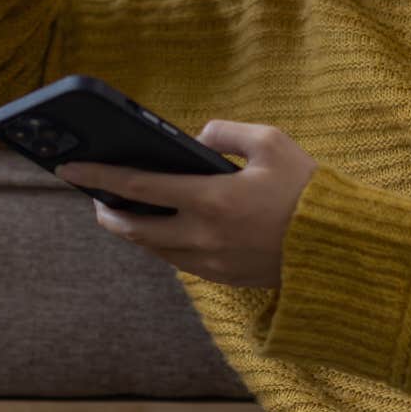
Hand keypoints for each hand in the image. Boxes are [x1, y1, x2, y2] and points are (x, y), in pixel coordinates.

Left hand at [56, 120, 318, 287]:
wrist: (342, 247)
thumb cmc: (308, 189)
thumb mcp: (271, 141)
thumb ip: (224, 133)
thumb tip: (195, 140)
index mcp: (211, 199)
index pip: (137, 188)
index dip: (98, 176)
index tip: (69, 168)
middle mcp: (203, 236)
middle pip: (133, 229)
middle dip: (108, 211)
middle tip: (96, 195)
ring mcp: (211, 262)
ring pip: (154, 249)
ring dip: (134, 230)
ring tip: (125, 210)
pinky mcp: (224, 278)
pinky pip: (179, 261)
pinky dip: (163, 243)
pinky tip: (164, 228)